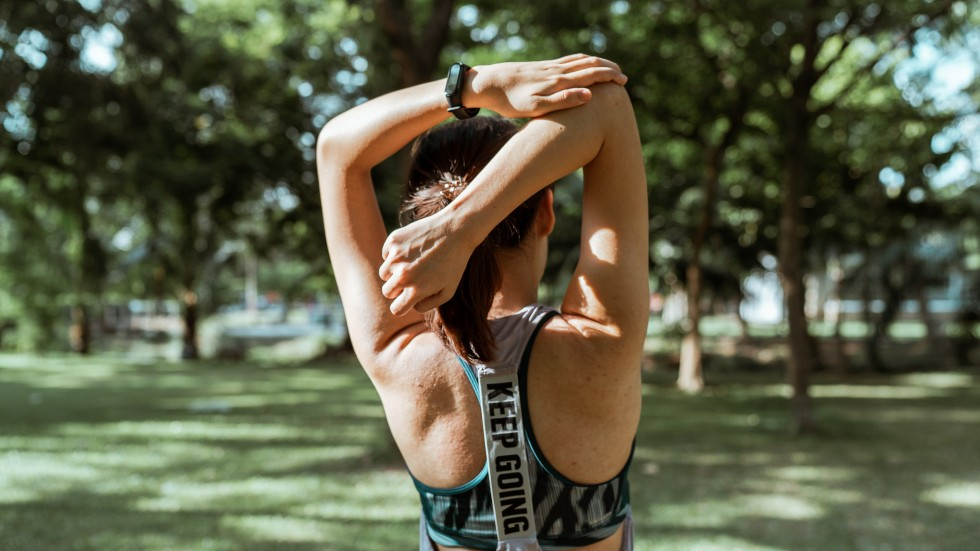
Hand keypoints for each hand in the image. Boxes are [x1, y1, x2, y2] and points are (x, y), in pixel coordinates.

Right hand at [378, 210, 473, 315]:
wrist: (456, 229)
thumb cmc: (454, 262)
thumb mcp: (449, 290)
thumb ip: (429, 304)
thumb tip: (412, 306)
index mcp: (415, 290)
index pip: (396, 310)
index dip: (401, 306)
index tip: (407, 299)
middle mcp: (403, 275)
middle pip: (387, 292)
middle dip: (397, 289)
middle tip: (413, 278)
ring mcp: (396, 257)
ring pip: (384, 273)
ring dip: (395, 271)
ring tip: (413, 262)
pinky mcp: (394, 240)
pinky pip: (386, 254)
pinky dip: (395, 254)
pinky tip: (412, 248)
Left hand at [467, 53, 626, 117]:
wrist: (488, 84)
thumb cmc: (510, 102)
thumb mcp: (535, 108)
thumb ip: (563, 101)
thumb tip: (589, 94)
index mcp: (558, 81)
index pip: (591, 74)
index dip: (610, 77)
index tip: (623, 83)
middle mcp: (556, 71)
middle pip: (589, 64)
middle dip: (609, 69)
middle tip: (623, 78)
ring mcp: (549, 67)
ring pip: (580, 60)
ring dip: (598, 64)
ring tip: (609, 70)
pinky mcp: (542, 67)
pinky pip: (568, 61)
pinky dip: (583, 61)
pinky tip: (583, 66)